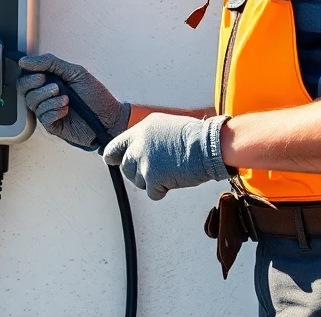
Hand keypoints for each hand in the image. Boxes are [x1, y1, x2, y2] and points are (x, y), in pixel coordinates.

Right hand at [18, 53, 129, 149]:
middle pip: (24, 87)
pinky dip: (53, 110)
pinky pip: (42, 116)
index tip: (39, 73)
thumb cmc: (96, 96)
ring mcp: (47, 109)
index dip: (29, 71)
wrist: (109, 118)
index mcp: (51, 80)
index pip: (28, 73)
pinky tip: (66, 110)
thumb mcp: (75, 72)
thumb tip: (26, 60)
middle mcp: (46, 94)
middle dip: (34, 84)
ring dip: (49, 98)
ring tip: (66, 98)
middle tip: (53, 85)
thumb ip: (50, 63)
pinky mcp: (51, 124)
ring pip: (32, 101)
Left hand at [102, 113, 231, 199]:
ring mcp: (144, 161)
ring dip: (153, 181)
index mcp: (141, 129)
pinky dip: (162, 190)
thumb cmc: (196, 137)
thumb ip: (149, 139)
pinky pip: (152, 192)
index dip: (112, 155)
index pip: (116, 145)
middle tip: (157, 171)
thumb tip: (140, 151)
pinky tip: (175, 179)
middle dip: (139, 173)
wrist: (210, 145)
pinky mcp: (153, 177)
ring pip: (138, 181)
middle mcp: (139, 144)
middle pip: (126, 167)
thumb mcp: (166, 127)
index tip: (110, 160)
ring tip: (171, 170)